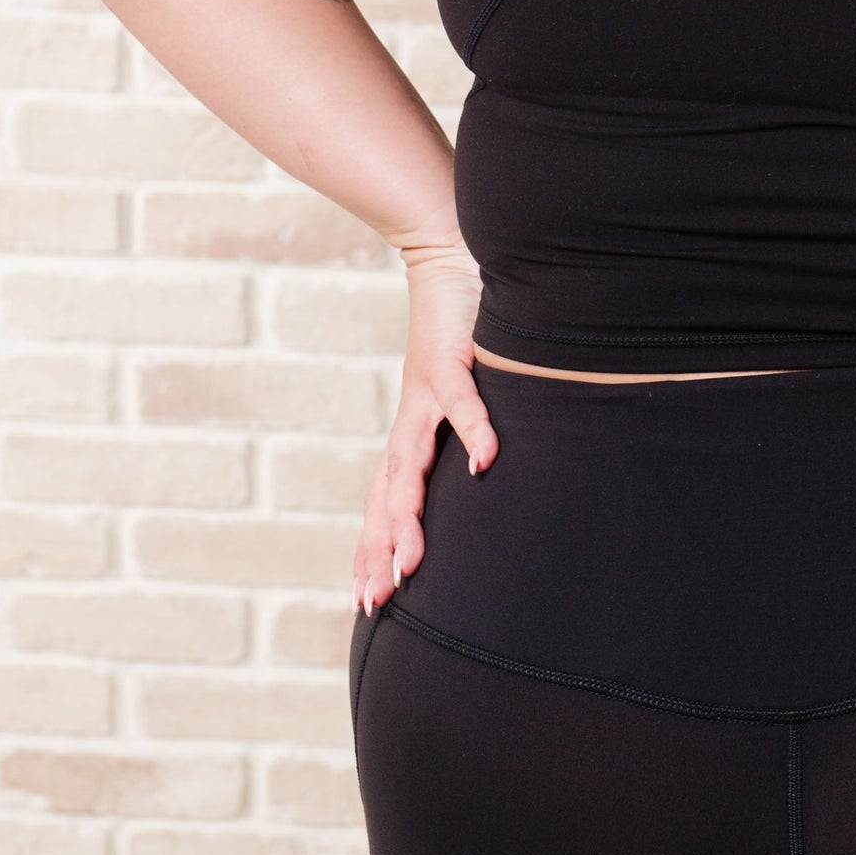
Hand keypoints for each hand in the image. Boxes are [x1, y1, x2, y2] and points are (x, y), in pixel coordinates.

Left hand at [352, 229, 498, 617]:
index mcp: (411, 430)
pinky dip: (473, 429)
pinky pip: (463, 399)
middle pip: (387, 495)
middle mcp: (410, 418)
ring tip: (409, 559)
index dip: (373, 548)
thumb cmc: (463, 327)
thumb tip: (487, 475)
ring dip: (409, 511)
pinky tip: (486, 462)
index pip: (384, 501)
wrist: (448, 251)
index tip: (368, 602)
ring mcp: (426, 390)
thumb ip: (468, 429)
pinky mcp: (451, 356)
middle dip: (379, 549)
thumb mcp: (460, 389)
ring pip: (410, 461)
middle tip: (376, 601)